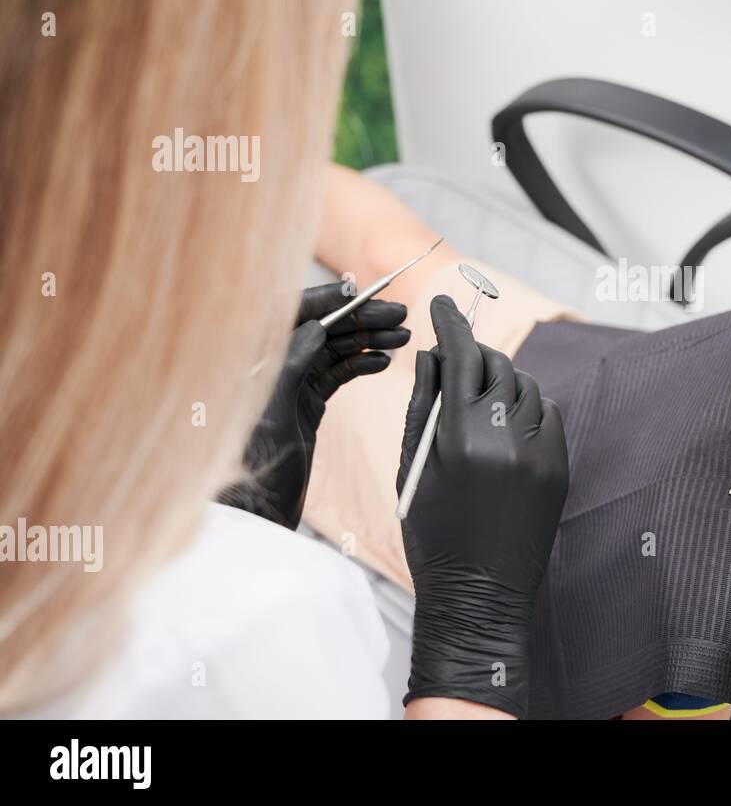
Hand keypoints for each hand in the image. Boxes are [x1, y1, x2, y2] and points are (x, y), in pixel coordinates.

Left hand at [222, 282, 408, 529]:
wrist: (256, 516)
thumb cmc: (253, 469)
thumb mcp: (272, 413)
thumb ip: (290, 367)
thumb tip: (317, 328)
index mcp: (255, 362)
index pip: (292, 315)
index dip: (327, 299)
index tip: (362, 290)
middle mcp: (271, 367)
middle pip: (321, 329)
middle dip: (360, 318)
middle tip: (400, 314)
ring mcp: (290, 385)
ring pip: (334, 350)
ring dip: (368, 340)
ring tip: (402, 336)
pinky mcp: (306, 404)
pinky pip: (337, 375)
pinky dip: (362, 365)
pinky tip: (383, 362)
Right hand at [397, 294, 568, 717]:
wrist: (479, 594)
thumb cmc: (432, 533)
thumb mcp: (412, 468)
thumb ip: (423, 405)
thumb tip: (431, 353)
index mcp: (459, 437)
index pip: (461, 356)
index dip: (451, 323)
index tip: (441, 304)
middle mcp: (506, 438)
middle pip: (495, 365)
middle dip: (474, 354)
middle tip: (455, 358)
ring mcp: (540, 453)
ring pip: (526, 386)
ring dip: (502, 380)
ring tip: (478, 397)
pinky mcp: (560, 467)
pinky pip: (548, 413)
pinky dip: (528, 407)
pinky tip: (506, 424)